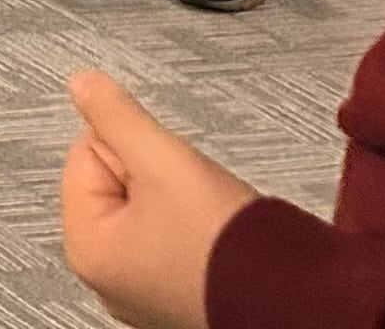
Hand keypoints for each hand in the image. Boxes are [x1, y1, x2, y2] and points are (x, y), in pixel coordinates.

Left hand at [61, 67, 257, 328]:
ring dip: (184, 208)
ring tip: (214, 228)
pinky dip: (201, 238)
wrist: (301, 302)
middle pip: (120, 187)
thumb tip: (83, 83)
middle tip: (196, 203)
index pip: (89, 153)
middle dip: (160, 180)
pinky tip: (223, 249)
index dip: (136, 148)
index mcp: (87, 249)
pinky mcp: (183, 301)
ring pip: (155, 214)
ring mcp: (147, 295)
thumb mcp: (163, 159)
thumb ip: (117, 115)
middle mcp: (109, 281)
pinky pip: (180, 246)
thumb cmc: (231, 251)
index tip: (170, 172)